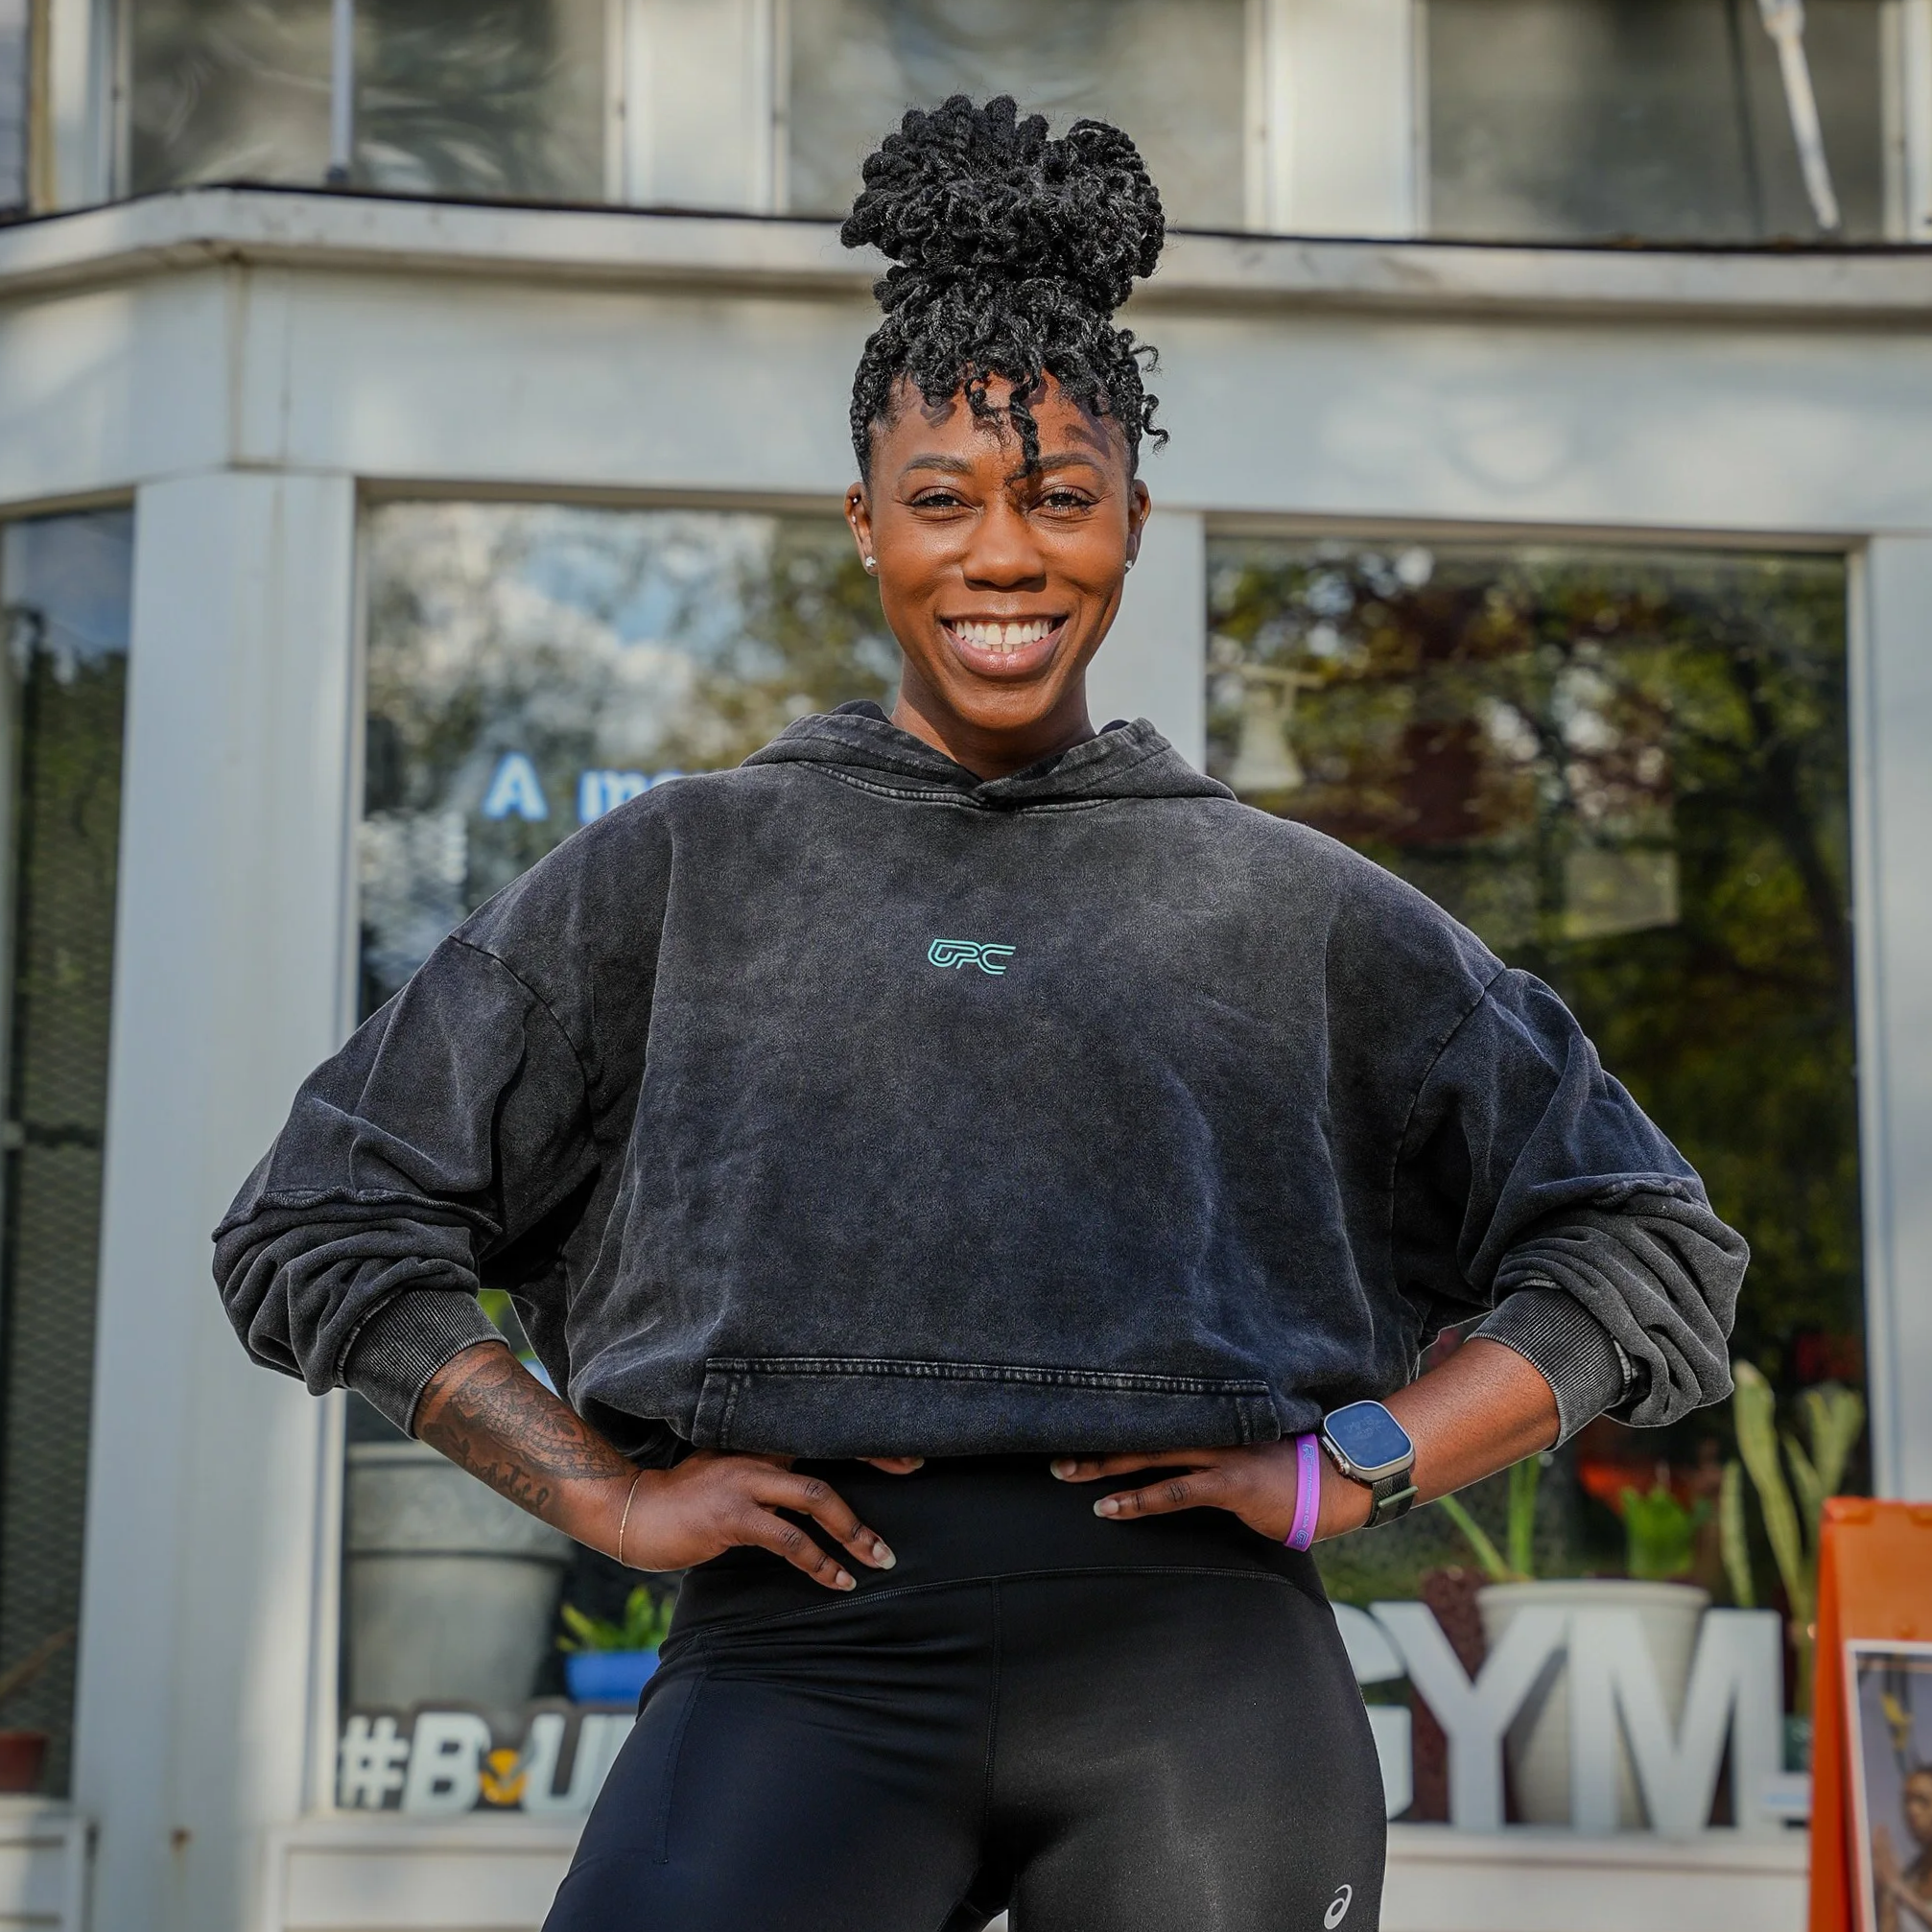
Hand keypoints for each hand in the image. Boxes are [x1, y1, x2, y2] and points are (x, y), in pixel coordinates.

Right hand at [615, 1451, 898, 1590]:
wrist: (630, 1511)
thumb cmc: (684, 1499)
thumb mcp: (728, 1472)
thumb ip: (768, 1473)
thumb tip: (814, 1496)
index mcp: (761, 1440)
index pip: (825, 1432)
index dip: (870, 1443)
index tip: (910, 1457)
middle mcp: (757, 1453)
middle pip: (830, 1456)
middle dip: (878, 1468)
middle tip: (912, 1485)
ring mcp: (745, 1482)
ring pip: (816, 1499)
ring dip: (854, 1533)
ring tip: (879, 1559)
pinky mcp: (733, 1517)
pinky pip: (789, 1540)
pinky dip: (819, 1562)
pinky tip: (837, 1580)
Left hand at [1050, 1440, 1369, 1542]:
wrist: (1342, 1479)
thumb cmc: (1296, 1469)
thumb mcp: (1250, 1448)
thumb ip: (1214, 1449)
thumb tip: (1181, 1459)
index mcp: (1215, 1417)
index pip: (1156, 1412)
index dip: (1116, 1416)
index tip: (1078, 1419)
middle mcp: (1213, 1428)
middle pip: (1142, 1428)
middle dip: (1096, 1440)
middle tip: (1054, 1451)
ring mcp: (1221, 1454)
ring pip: (1150, 1454)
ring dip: (1105, 1467)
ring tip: (1068, 1475)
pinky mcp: (1231, 1483)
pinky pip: (1175, 1490)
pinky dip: (1138, 1499)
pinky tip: (1110, 1508)